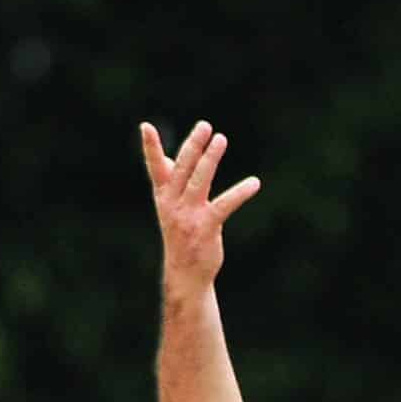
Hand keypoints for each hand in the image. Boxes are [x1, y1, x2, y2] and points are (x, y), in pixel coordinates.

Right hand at [141, 121, 260, 293]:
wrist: (185, 275)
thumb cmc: (180, 235)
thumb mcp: (170, 207)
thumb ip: (168, 181)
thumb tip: (164, 156)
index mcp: (163, 197)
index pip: (155, 168)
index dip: (150, 148)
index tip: (146, 127)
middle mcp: (172, 204)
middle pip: (181, 169)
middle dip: (192, 146)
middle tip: (205, 126)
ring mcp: (188, 216)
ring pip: (199, 181)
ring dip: (210, 159)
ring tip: (221, 139)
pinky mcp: (206, 227)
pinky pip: (224, 205)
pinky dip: (240, 192)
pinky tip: (254, 183)